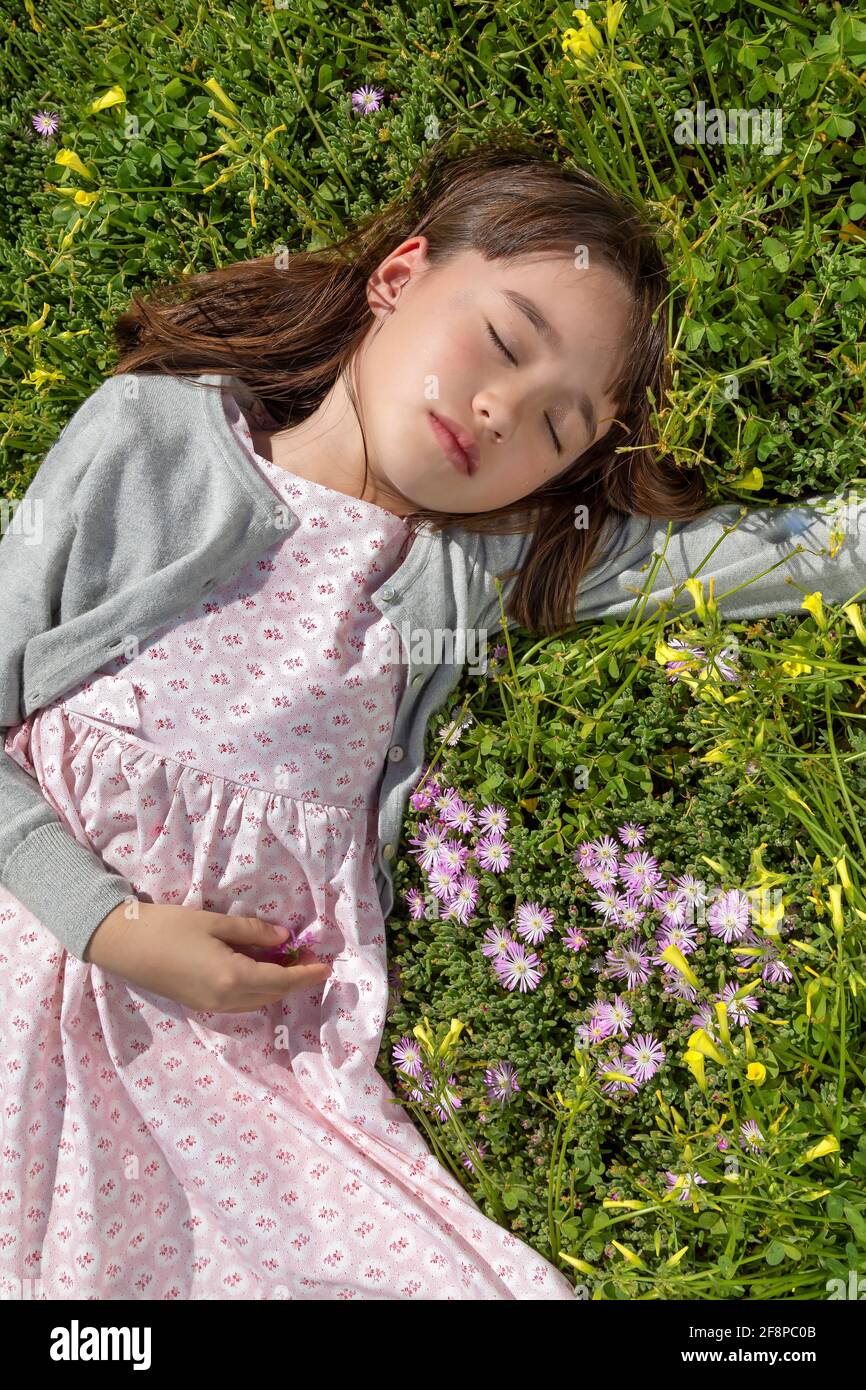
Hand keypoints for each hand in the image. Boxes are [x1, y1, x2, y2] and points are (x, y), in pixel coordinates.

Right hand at [83, 900, 331, 1012]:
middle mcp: (226, 999)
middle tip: (310, 961)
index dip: (307, 975)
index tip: (328, 967)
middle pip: (272, 995)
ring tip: (289, 965)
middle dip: (295, 981)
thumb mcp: (214, 923)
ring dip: (277, 987)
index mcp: (233, 977)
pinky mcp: (199, 1004)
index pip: (282, 979)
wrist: (123, 946)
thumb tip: (283, 938)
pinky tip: (259, 973)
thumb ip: (252, 932)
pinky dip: (258, 991)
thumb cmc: (169, 928)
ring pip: (257, 1003)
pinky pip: (240, 1004)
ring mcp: (211, 1006)